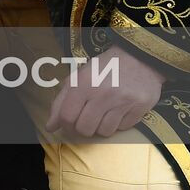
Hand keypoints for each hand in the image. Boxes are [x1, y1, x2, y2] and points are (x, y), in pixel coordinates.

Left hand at [46, 45, 163, 138]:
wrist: (138, 57)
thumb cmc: (104, 67)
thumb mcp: (78, 77)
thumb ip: (61, 102)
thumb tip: (50, 127)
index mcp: (83, 83)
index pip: (67, 117)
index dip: (65, 125)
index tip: (69, 123)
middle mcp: (102, 93)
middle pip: (84, 129)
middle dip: (83, 127)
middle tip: (87, 118)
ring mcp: (122, 102)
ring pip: (104, 132)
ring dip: (101, 126)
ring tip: (103, 113)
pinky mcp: (139, 108)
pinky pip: (122, 129)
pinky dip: (118, 123)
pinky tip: (118, 110)